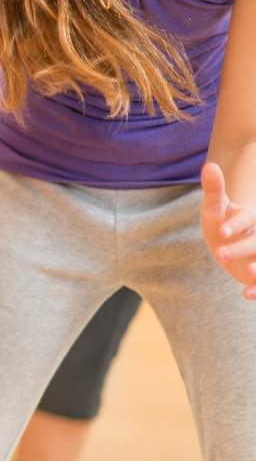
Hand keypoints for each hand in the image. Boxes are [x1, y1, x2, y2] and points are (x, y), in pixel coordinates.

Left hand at [201, 163, 255, 297]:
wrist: (227, 243)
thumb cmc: (221, 223)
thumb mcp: (215, 208)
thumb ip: (214, 190)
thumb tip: (210, 166)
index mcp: (251, 219)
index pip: (248, 219)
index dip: (236, 225)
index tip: (221, 232)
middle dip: (242, 248)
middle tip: (219, 255)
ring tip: (250, 274)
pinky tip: (246, 294)